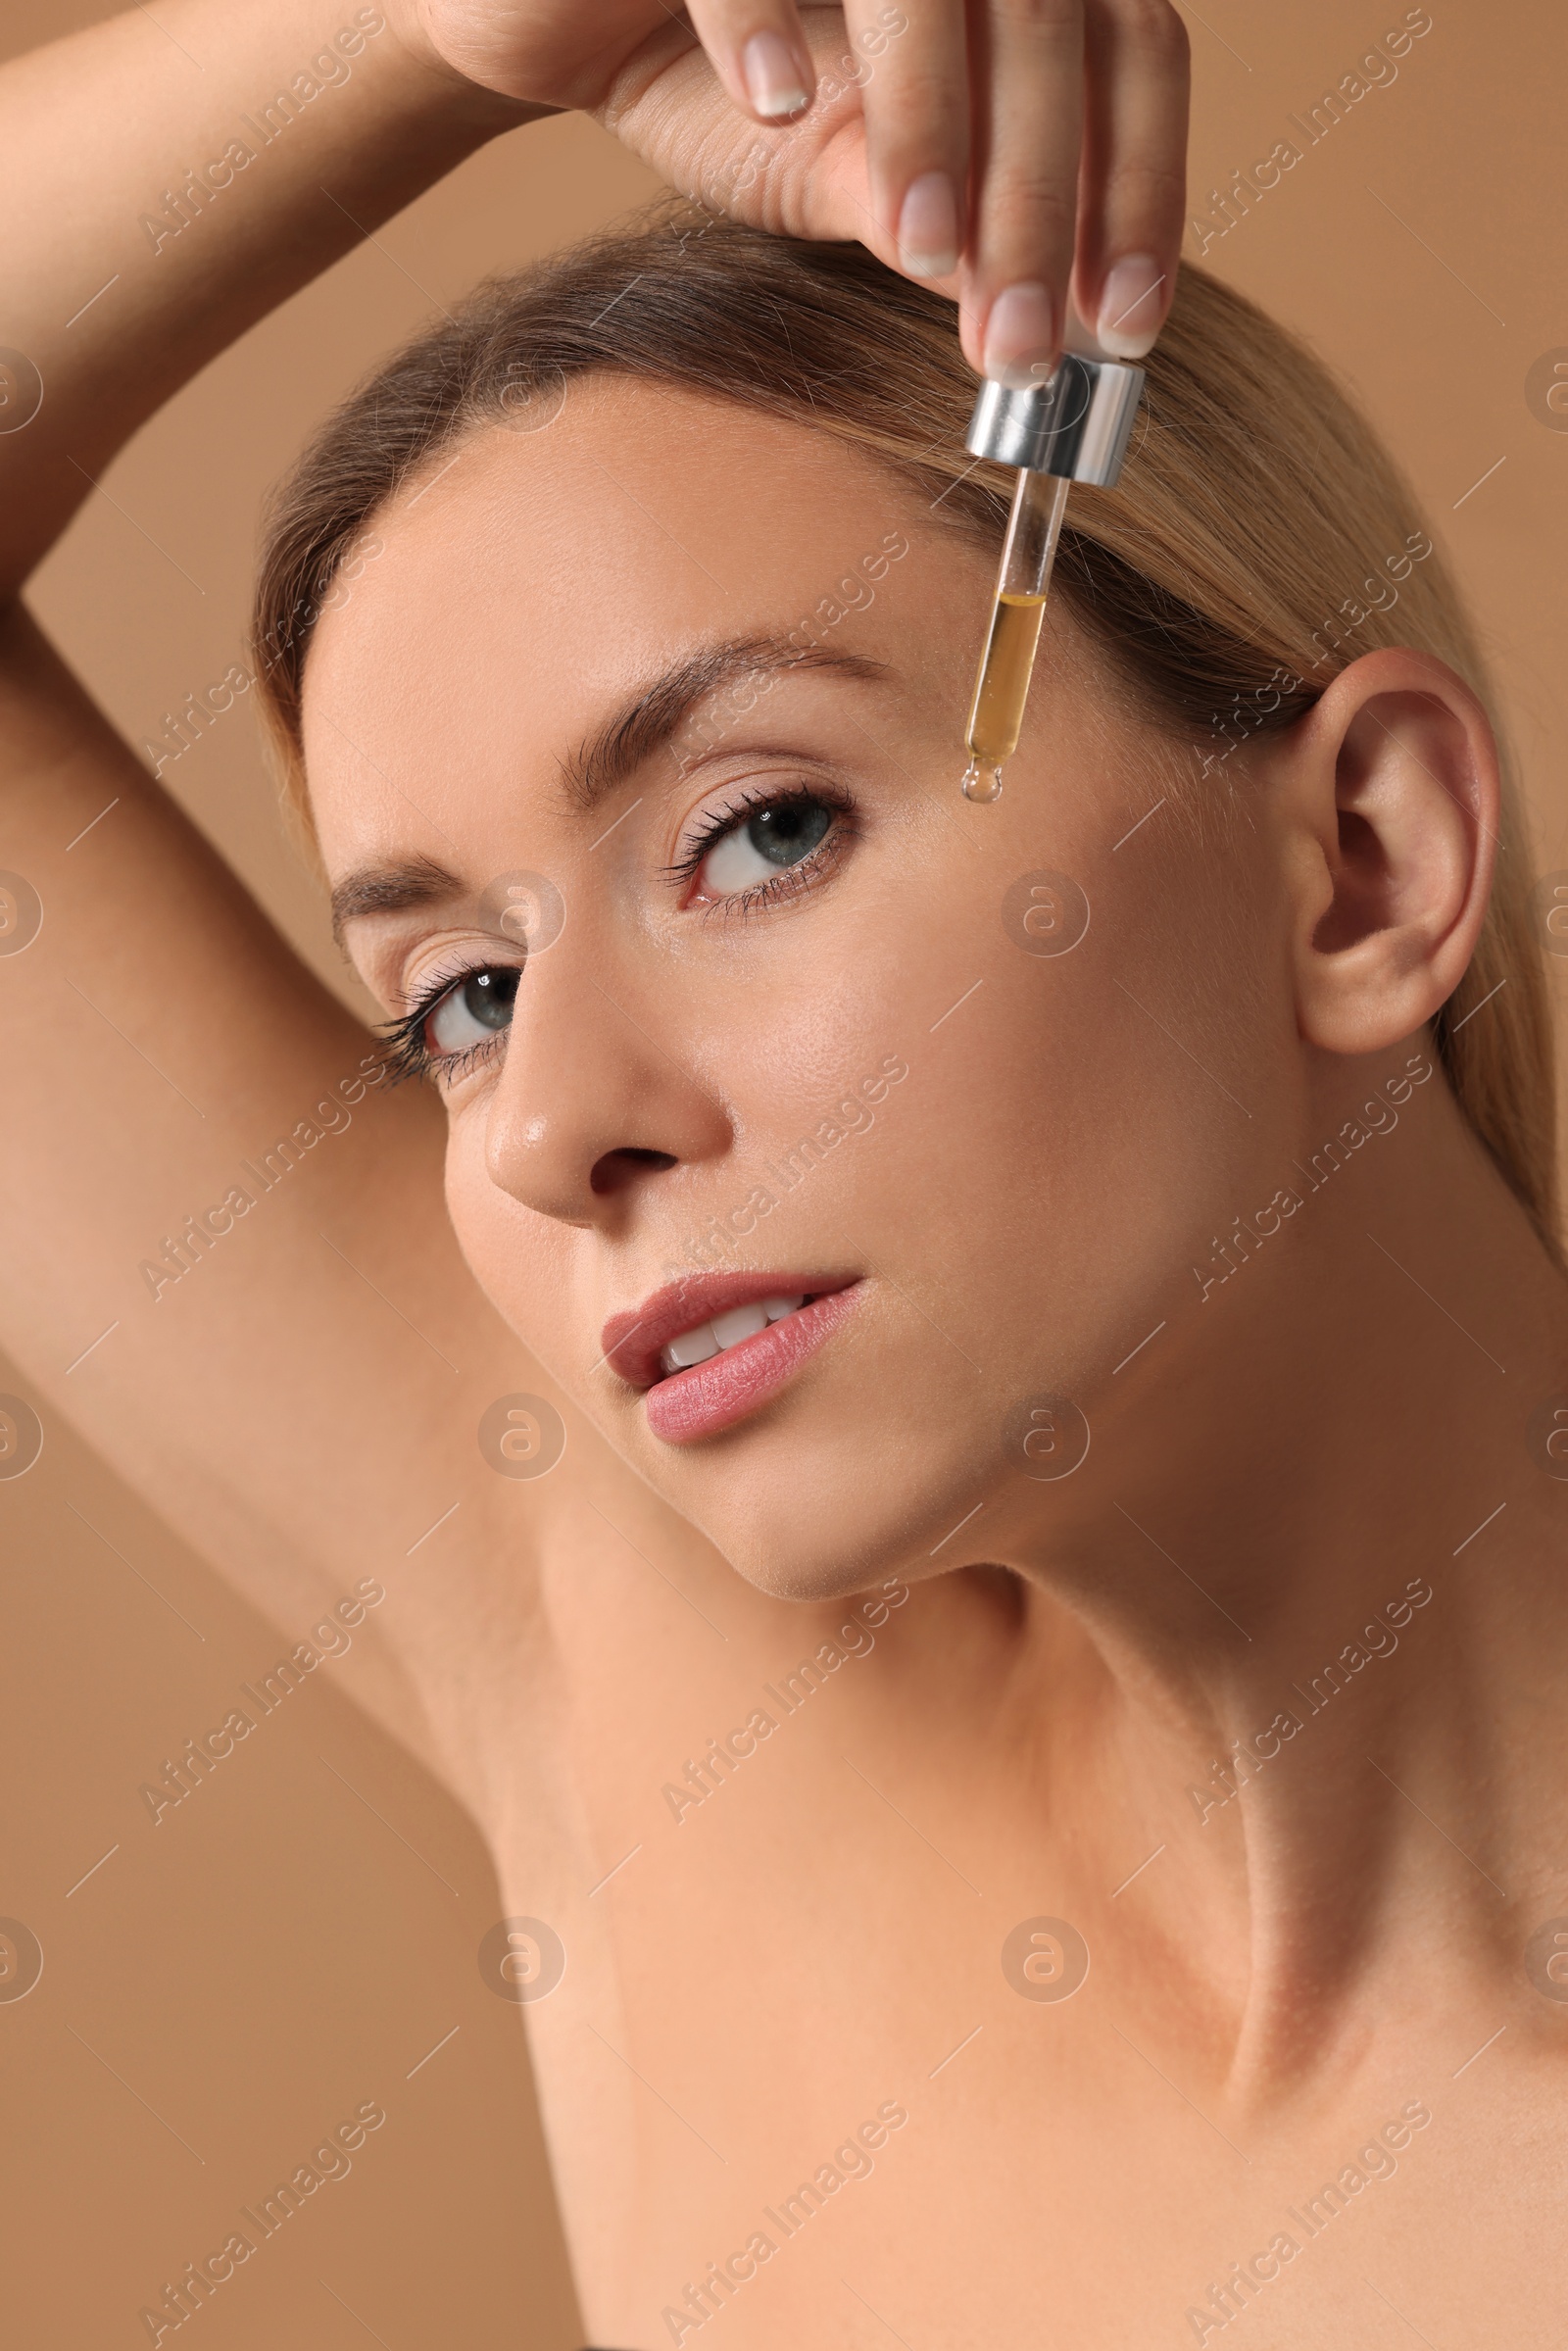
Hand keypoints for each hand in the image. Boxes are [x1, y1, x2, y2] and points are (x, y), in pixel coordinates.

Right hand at [406, 0, 1188, 381]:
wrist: (551, 13)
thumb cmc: (710, 81)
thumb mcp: (838, 170)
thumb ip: (935, 220)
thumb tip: (1046, 312)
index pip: (1129, 50)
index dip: (1139, 189)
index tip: (1123, 332)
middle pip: (1049, 21)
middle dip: (1039, 200)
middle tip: (1020, 349)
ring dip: (931, 118)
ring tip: (918, 250)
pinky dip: (766, 15)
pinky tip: (770, 103)